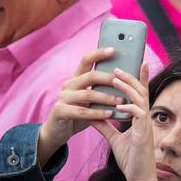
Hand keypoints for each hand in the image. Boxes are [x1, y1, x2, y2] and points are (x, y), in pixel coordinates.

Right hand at [35, 48, 133, 165]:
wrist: (57, 131)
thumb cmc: (78, 114)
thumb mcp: (89, 100)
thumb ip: (100, 90)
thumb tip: (124, 81)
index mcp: (76, 79)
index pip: (86, 60)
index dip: (98, 53)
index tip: (113, 50)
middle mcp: (68, 85)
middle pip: (89, 76)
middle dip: (108, 78)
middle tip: (123, 81)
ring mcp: (63, 98)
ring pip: (87, 95)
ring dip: (106, 97)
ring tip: (121, 101)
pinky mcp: (60, 111)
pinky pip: (82, 112)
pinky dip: (97, 113)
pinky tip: (109, 114)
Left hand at [94, 61, 155, 180]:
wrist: (138, 177)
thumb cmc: (131, 158)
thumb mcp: (114, 138)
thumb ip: (105, 125)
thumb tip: (92, 114)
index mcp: (139, 118)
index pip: (140, 93)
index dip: (139, 78)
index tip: (138, 62)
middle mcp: (145, 118)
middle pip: (141, 91)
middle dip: (130, 77)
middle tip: (118, 66)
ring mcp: (145, 125)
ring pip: (140, 99)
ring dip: (128, 87)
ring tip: (115, 78)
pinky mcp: (143, 134)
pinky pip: (138, 116)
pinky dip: (129, 108)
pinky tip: (120, 105)